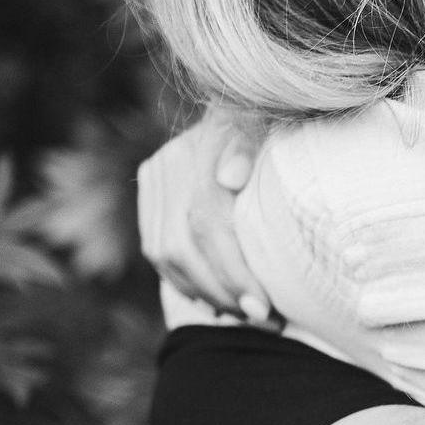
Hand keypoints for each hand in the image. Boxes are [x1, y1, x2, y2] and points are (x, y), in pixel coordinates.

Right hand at [135, 110, 272, 320]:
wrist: (250, 103)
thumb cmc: (274, 123)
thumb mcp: (272, 130)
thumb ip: (251, 149)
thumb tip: (230, 179)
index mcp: (198, 151)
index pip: (208, 225)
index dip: (233, 273)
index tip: (264, 308)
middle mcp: (167, 164)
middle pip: (181, 248)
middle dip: (222, 293)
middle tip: (263, 321)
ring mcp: (155, 177)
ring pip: (164, 256)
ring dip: (204, 294)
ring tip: (245, 315)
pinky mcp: (151, 189)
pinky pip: (156, 249)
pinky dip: (185, 282)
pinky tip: (217, 300)